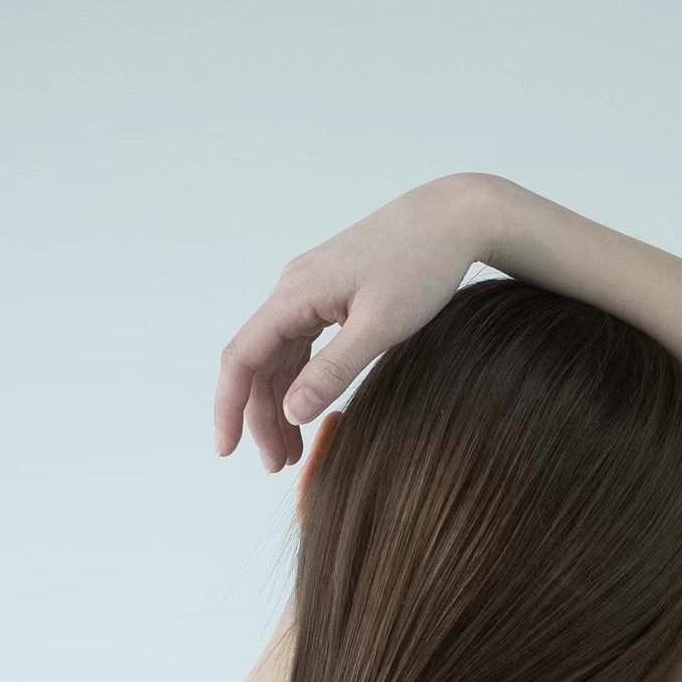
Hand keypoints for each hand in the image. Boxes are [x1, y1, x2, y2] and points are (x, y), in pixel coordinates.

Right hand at [213, 173, 495, 470]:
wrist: (455, 216)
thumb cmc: (422, 264)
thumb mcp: (380, 326)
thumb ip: (334, 371)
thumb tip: (291, 412)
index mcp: (295, 294)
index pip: (242, 358)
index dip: (229, 407)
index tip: (226, 450)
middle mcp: (293, 289)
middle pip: (258, 363)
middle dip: (261, 417)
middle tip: (278, 465)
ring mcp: (311, 290)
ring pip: (280, 356)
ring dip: (280, 404)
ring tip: (293, 451)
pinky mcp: (332, 293)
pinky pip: (301, 344)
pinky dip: (301, 381)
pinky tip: (309, 407)